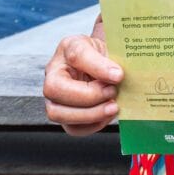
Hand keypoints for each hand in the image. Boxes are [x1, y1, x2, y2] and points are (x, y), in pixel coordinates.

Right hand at [43, 16, 123, 135]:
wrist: (103, 63)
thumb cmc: (104, 54)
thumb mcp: (110, 47)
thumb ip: (111, 59)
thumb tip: (116, 76)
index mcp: (68, 47)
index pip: (76, 55)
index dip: (98, 67)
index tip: (118, 75)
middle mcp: (54, 72)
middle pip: (55, 89)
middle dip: (88, 96)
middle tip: (112, 93)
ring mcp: (54, 96)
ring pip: (57, 113)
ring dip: (89, 114)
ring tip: (112, 107)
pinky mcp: (63, 114)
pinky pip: (71, 128)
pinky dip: (91, 125)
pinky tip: (107, 115)